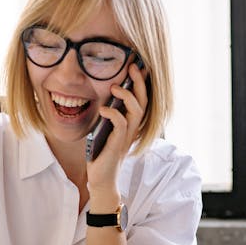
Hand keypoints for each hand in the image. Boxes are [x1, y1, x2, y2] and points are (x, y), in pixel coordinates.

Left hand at [86, 62, 147, 195]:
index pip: (142, 99)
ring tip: (115, 86)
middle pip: (144, 101)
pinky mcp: (118, 144)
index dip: (142, 83)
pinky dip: (113, 113)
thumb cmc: (101, 154)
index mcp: (131, 124)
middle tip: (132, 66)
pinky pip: (121, 124)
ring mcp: (127, 137)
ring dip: (127, 96)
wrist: (101, 179)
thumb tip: (101, 96)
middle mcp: (132, 129)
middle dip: (139, 82)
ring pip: (136, 111)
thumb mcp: (103, 130)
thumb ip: (107, 115)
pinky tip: (104, 109)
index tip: (138, 65)